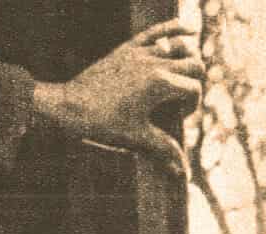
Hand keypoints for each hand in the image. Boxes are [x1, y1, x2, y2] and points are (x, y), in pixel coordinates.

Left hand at [33, 20, 202, 170]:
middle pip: (193, 65)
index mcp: (159, 83)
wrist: (70, 106)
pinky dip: (174, 28)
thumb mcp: (137, 138)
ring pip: (179, 46)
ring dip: (188, 58)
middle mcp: (153, 62)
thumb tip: (183, 172)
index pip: (193, 89)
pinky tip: (189, 29)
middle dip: (194, 83)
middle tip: (181, 100)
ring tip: (184, 74)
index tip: (178, 118)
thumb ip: (164, 150)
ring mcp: (140, 52)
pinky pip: (155, 31)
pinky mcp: (128, 48)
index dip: (192, 106)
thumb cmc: (104, 123)